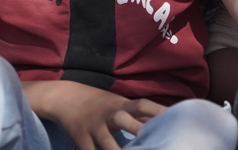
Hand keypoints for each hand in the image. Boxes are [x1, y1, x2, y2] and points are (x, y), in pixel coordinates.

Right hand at [25, 80, 164, 149]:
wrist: (65, 97)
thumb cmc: (101, 104)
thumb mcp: (120, 104)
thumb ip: (140, 115)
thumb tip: (165, 122)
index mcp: (121, 104)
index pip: (142, 105)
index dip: (157, 110)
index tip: (172, 117)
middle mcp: (108, 114)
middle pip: (122, 118)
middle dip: (134, 127)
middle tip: (147, 136)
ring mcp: (93, 126)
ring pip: (105, 141)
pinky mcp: (80, 137)